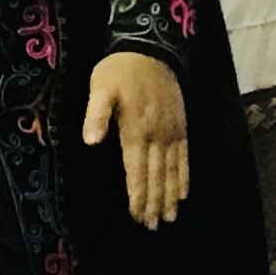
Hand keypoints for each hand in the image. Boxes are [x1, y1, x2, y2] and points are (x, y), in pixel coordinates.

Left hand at [83, 50, 188, 227]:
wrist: (149, 49)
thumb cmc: (117, 71)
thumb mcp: (100, 89)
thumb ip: (96, 116)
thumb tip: (91, 141)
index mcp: (135, 131)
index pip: (136, 170)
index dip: (137, 195)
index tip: (137, 216)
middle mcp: (156, 136)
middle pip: (155, 176)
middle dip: (153, 202)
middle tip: (153, 226)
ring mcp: (171, 132)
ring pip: (171, 171)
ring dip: (169, 196)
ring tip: (169, 218)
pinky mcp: (180, 126)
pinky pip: (184, 157)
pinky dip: (184, 176)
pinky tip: (183, 193)